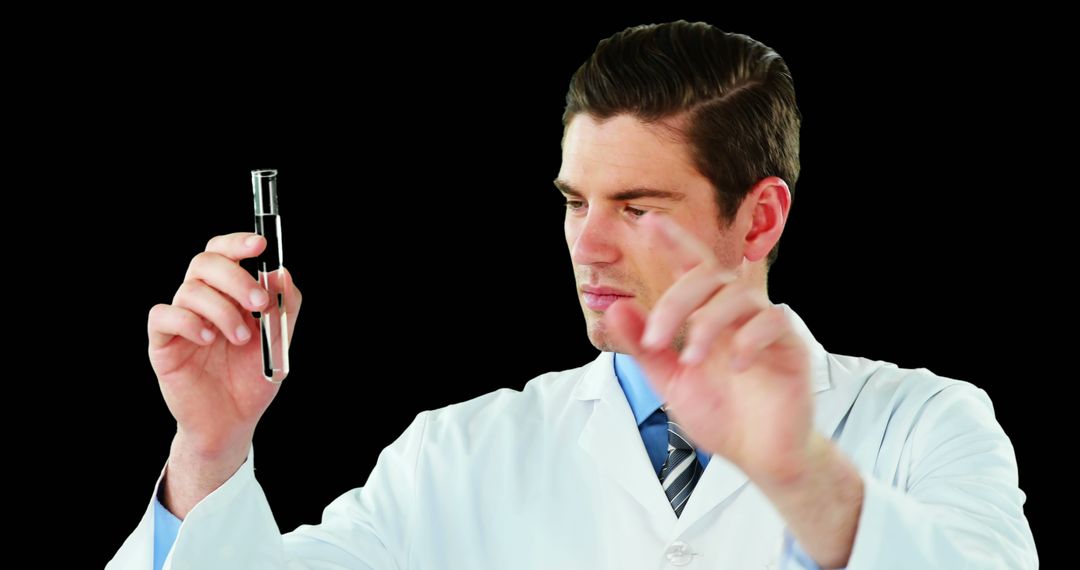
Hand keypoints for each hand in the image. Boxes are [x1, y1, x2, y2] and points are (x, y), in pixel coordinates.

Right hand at [147, 232, 301, 456]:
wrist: (233, 421)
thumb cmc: (252, 379)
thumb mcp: (279, 341)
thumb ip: (284, 306)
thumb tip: (281, 273)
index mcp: (227, 293)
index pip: (223, 252)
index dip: (237, 243)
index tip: (260, 245)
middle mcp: (201, 301)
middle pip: (204, 262)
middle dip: (235, 277)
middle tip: (258, 303)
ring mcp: (180, 320)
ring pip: (189, 289)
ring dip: (222, 310)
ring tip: (241, 338)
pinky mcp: (162, 343)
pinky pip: (163, 316)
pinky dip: (189, 322)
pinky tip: (208, 339)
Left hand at [606, 214, 814, 485]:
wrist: (760, 457)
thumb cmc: (722, 416)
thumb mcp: (670, 382)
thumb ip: (645, 348)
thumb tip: (616, 308)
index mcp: (706, 318)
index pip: (691, 268)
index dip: (674, 241)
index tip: (648, 222)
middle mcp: (736, 315)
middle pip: (710, 277)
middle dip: (676, 301)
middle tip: (656, 337)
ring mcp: (765, 328)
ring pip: (738, 296)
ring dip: (708, 324)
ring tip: (693, 360)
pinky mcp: (791, 346)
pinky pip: (774, 322)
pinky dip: (750, 339)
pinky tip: (736, 365)